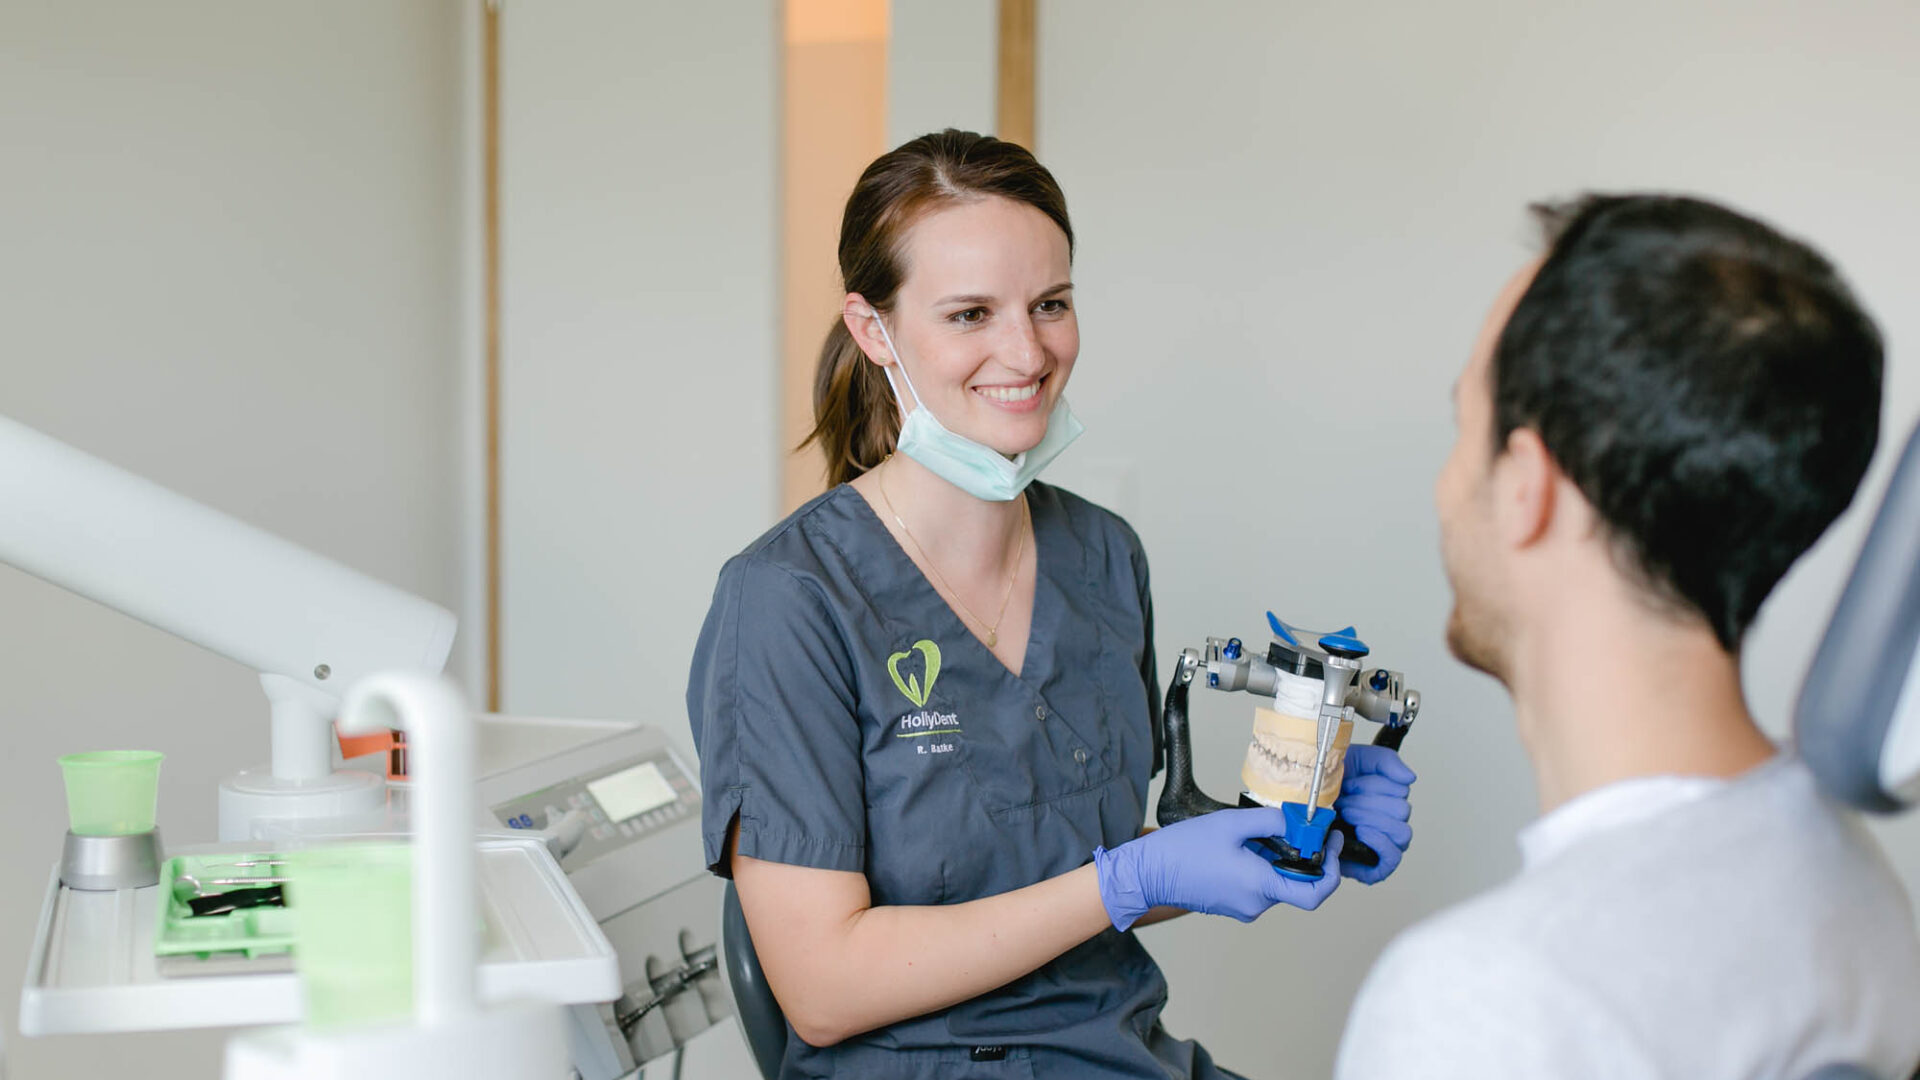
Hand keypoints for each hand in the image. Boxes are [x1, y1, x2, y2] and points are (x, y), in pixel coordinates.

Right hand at [1093, 808, 1341, 930]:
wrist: (1148, 873)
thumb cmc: (1183, 850)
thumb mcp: (1231, 824)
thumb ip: (1271, 821)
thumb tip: (1296, 824)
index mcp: (1261, 887)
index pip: (1316, 893)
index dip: (1332, 869)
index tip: (1331, 844)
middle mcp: (1256, 904)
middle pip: (1295, 882)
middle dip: (1298, 854)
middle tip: (1293, 826)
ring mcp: (1244, 908)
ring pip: (1276, 882)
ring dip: (1276, 858)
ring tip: (1255, 833)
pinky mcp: (1232, 904)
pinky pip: (1258, 885)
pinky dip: (1260, 865)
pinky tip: (1241, 846)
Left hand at [1335, 744, 1414, 884]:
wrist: (1299, 805)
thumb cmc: (1326, 788)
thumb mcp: (1356, 760)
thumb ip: (1386, 761)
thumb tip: (1409, 778)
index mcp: (1388, 796)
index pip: (1402, 789)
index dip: (1374, 783)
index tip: (1350, 783)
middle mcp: (1389, 820)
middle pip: (1402, 810)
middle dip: (1368, 801)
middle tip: (1345, 800)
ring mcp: (1385, 843)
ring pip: (1401, 831)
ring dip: (1370, 818)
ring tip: (1346, 812)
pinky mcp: (1376, 865)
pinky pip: (1392, 857)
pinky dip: (1379, 841)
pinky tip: (1361, 829)